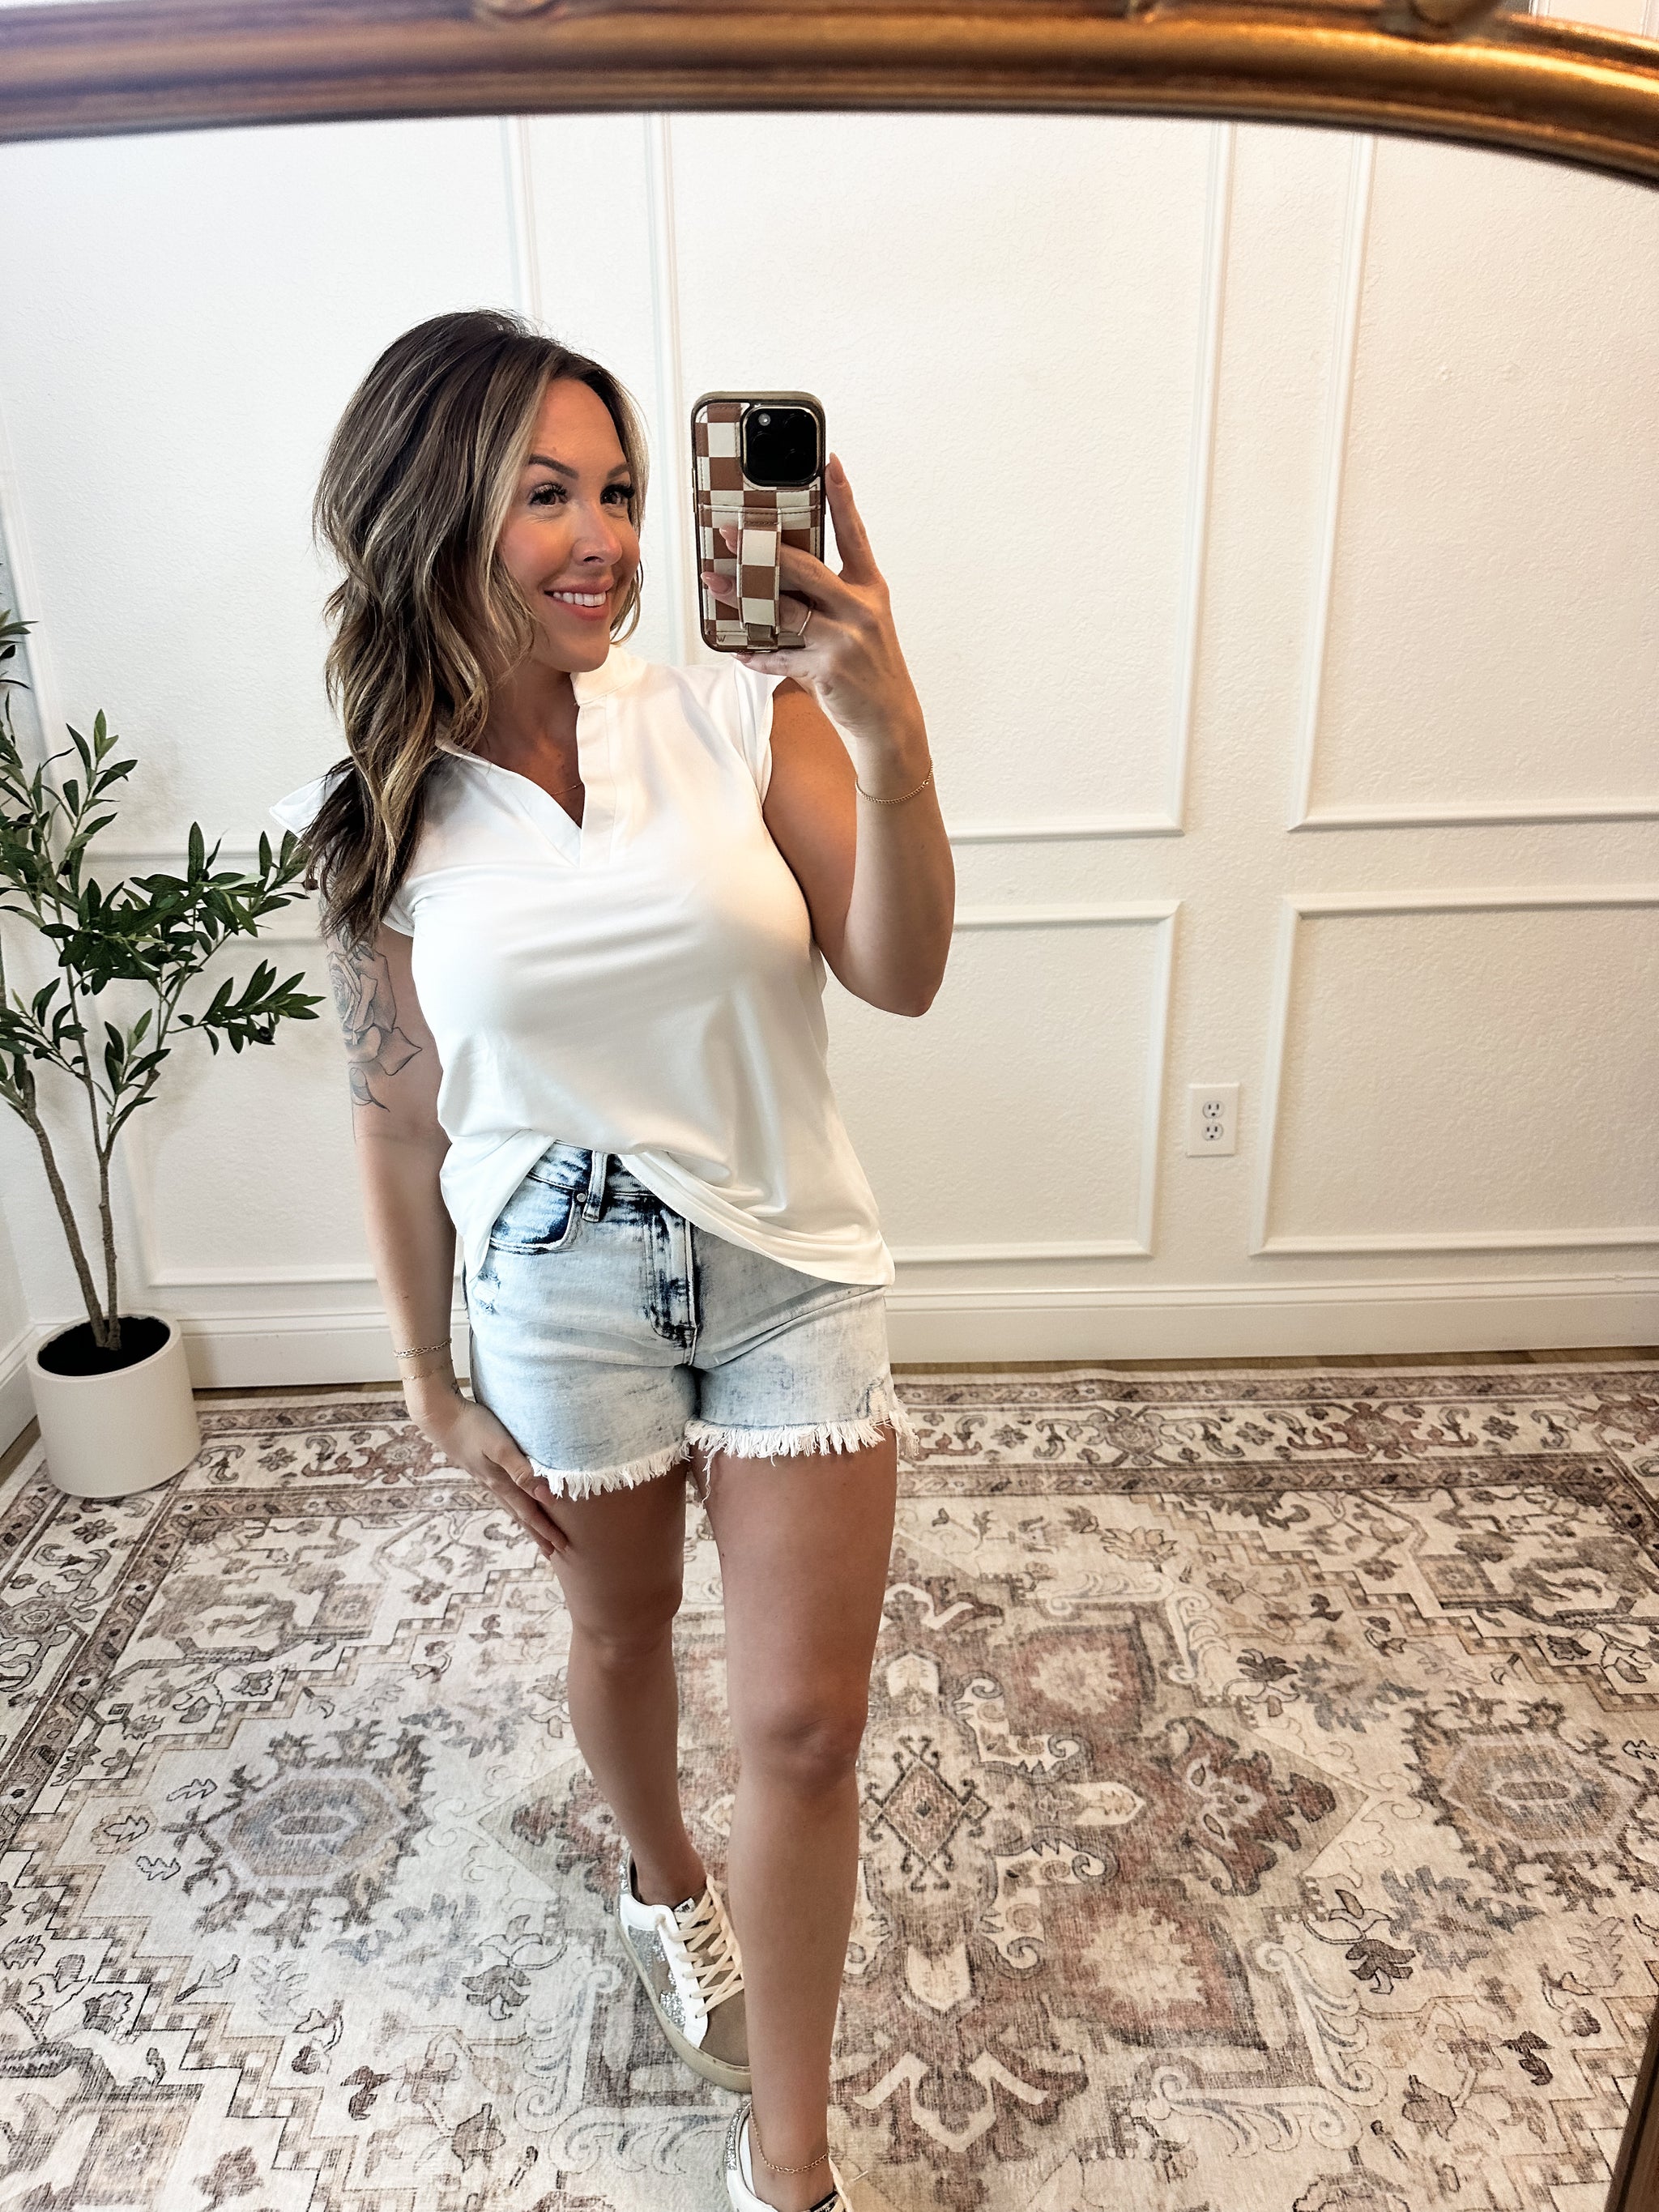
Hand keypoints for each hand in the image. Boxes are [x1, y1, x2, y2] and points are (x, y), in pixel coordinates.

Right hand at [405, 1378, 568, 1558]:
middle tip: (553, 1552)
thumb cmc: (473, 1426)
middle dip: (537, 1532)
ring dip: (525, 1520)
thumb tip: (547, 1495)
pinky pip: (504, 1492)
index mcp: (501, 1482)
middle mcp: (494, 1484)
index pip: (529, 1512)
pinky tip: (513, 1499)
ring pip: (511, 1505)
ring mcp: (486, 1476)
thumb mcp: (500, 1446)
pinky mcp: (481, 1466)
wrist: (440, 1415)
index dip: (546, 1529)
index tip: (562, 1546)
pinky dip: (514, 1503)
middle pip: (520, 1514)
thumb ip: (521, 1469)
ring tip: (535, 1532)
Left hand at [701, 452, 925, 750]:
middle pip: (804, 568)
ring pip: (784, 609)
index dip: (841, 497)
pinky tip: (738, 649)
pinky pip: (780, 656)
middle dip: (762, 549)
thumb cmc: (869, 668)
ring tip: (714, 583)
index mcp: (869, 589)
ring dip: (743, 597)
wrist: (890, 720)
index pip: (853, 534)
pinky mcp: (828, 668)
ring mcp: (845, 638)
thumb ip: (829, 598)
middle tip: (730, 533)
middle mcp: (860, 608)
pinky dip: (757, 654)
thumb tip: (778, 578)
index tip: (827, 463)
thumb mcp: (861, 623)